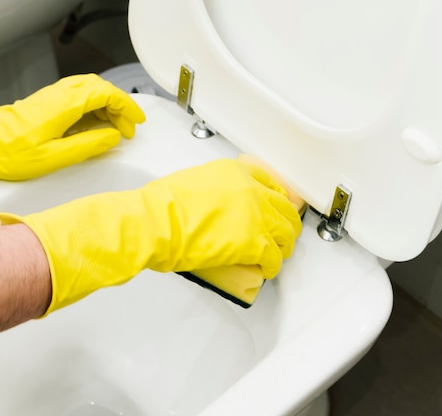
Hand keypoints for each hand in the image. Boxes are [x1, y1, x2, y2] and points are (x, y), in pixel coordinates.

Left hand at [0, 61, 144, 179]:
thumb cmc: (12, 154)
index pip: (105, 94)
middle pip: (100, 88)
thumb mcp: (56, 157)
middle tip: (128, 128)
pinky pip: (78, 96)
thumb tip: (112, 137)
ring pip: (90, 89)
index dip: (126, 106)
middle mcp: (60, 95)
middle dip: (119, 106)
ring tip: (115, 128)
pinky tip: (95, 124)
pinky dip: (93, 107)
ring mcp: (53, 96)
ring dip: (107, 105)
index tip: (136, 121)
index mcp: (64, 105)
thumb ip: (88, 145)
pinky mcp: (48, 102)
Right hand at [0, 155, 302, 313]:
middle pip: (283, 206)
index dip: (278, 197)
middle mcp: (250, 189)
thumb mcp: (193, 183)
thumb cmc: (161, 206)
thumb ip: (213, 189)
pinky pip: (274, 256)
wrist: (155, 222)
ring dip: (283, 245)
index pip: (270, 181)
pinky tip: (267, 270)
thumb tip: (216, 205)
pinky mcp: (254, 241)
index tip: (278, 206)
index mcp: (235, 172)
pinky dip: (273, 266)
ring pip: (285, 231)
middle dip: (285, 223)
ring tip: (276, 254)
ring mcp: (256, 215)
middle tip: (281, 234)